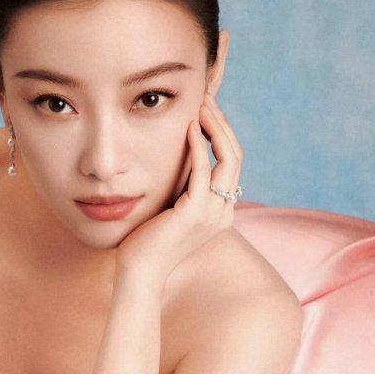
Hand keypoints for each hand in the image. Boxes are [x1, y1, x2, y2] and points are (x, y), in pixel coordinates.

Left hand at [115, 89, 242, 284]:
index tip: (206, 112)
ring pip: (228, 160)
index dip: (222, 134)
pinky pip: (202, 171)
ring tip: (201, 106)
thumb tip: (178, 155)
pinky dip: (198, 146)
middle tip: (207, 99)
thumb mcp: (169, 207)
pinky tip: (189, 128)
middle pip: (236, 157)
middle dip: (223, 124)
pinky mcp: (194, 214)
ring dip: (215, 128)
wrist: (138, 273)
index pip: (231, 164)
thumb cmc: (146, 242)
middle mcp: (222, 212)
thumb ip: (180, 185)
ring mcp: (212, 214)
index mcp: (220, 211)